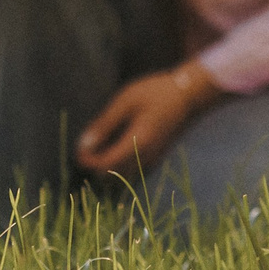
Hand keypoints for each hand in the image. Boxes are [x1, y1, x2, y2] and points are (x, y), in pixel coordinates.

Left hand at [75, 62, 219, 177]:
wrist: (190, 96)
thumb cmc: (156, 93)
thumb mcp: (125, 102)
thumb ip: (104, 125)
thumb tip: (83, 144)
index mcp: (137, 144)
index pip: (106, 166)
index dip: (88, 162)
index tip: (78, 150)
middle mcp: (146, 158)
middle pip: (112, 176)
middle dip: (95, 166)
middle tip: (86, 148)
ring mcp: (152, 160)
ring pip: (122, 175)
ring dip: (106, 167)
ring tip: (99, 145)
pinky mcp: (155, 158)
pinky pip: (132, 170)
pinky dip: (118, 164)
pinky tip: (114, 145)